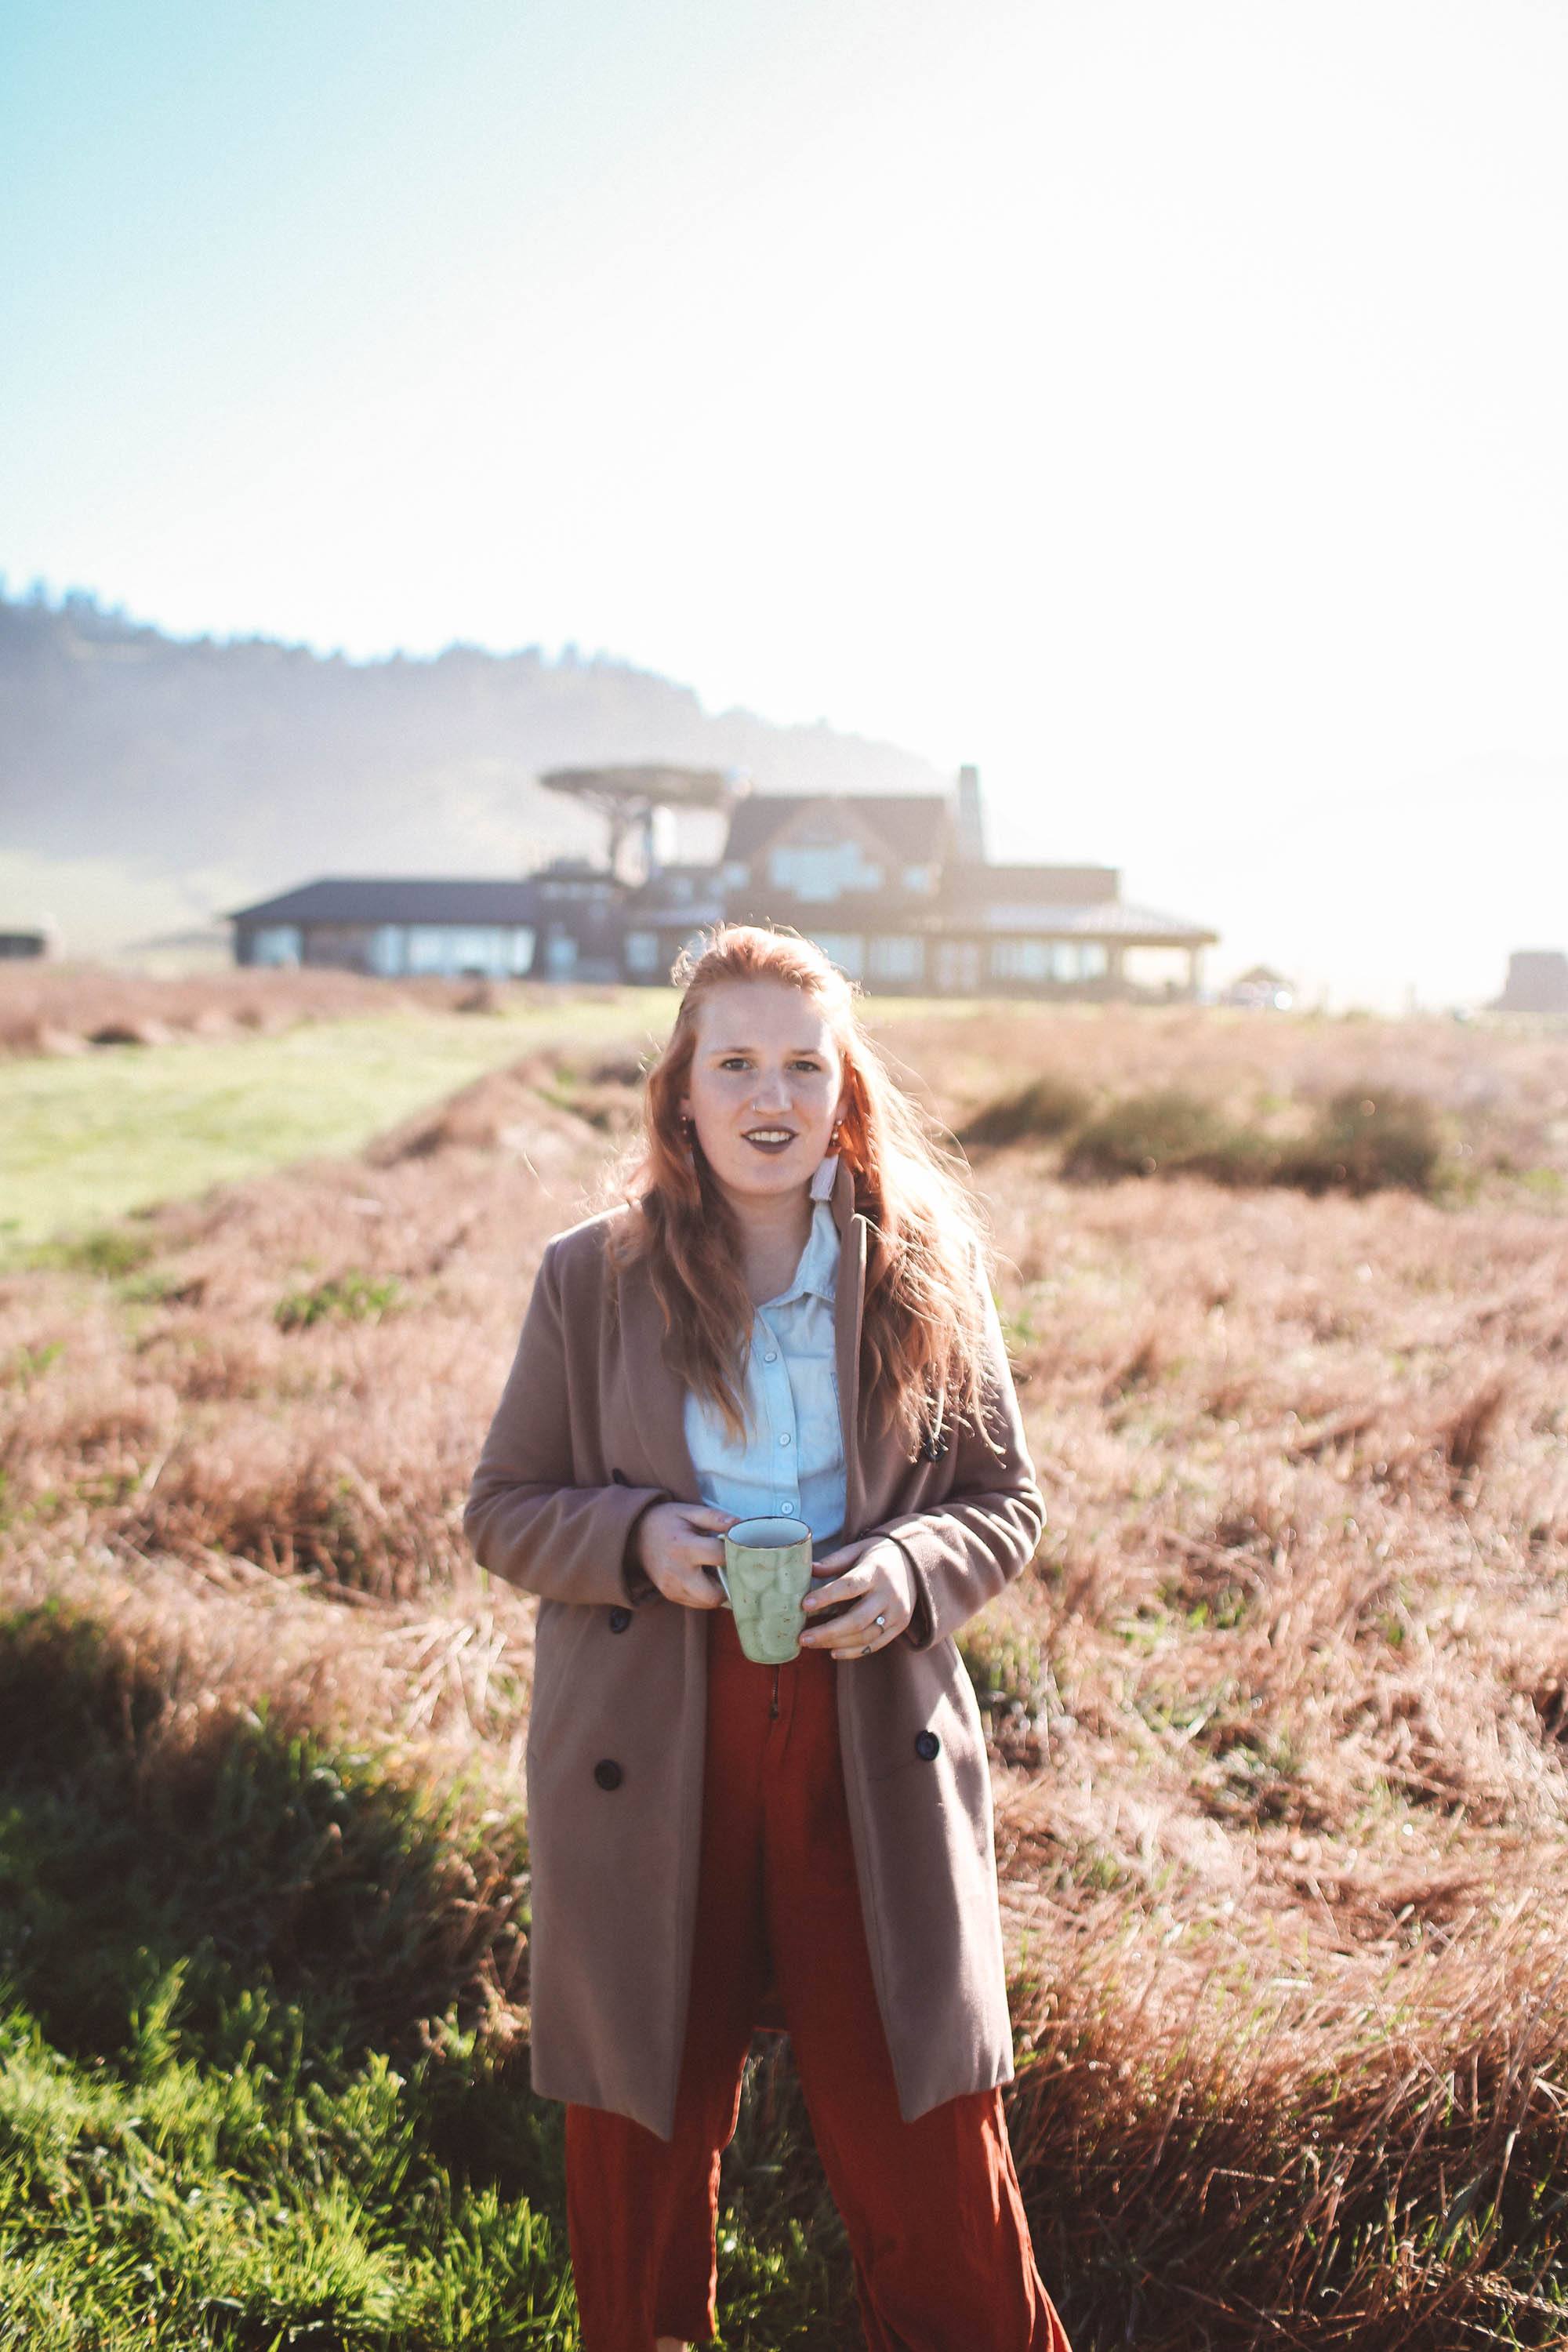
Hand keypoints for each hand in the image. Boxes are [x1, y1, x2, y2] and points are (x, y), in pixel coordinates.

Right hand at [632, 1501, 736, 1609]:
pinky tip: (703, 1577)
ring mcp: (672, 1588)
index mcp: (684, 1547)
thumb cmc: (666, 1521)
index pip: (719, 1556)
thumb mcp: (688, 1511)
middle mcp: (677, 1572)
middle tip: (729, 1567)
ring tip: (715, 1571)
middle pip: (714, 1595)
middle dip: (728, 1583)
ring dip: (718, 1590)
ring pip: (708, 1603)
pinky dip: (706, 1594)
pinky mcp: (670, 1595)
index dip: (733, 1551)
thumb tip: (739, 1524)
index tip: (735, 1546)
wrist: (634, 1536)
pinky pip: (697, 1603)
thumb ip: (715, 1517)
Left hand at [799, 1536, 914, 1657]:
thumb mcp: (856, 1550)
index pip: (850, 1586)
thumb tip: (809, 1569)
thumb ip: (834, 1561)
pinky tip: (832, 1651)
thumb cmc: (876, 1556)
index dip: (827, 1596)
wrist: (913, 1563)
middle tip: (802, 1637)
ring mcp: (897, 1613)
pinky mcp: (899, 1626)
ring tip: (811, 1643)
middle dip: (827, 1631)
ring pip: (865, 1636)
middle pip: (857, 1619)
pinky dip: (853, 1652)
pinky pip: (875, 1645)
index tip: (804, 1604)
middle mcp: (889, 1594)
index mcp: (876, 1571)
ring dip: (836, 1643)